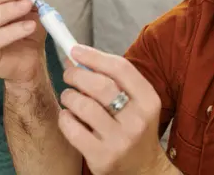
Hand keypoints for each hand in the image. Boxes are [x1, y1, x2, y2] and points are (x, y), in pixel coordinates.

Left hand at [59, 45, 172, 174]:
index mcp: (149, 100)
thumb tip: (79, 56)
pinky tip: (69, 116)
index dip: (94, 56)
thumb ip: (115, 80)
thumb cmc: (134, 127)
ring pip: (83, 105)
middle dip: (76, 74)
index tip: (76, 50)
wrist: (143, 169)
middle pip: (100, 85)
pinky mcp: (102, 157)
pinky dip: (65, 118)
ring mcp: (120, 140)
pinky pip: (72, 128)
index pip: (120, 68)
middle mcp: (137, 120)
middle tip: (68, 73)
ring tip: (69, 97)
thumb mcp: (137, 102)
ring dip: (68, 96)